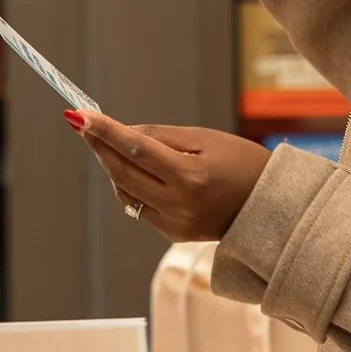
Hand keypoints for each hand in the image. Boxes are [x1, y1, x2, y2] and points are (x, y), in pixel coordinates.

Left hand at [70, 111, 270, 243]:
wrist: (271, 207)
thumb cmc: (242, 163)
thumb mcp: (205, 139)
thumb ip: (160, 137)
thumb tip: (122, 133)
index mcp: (189, 177)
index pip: (135, 148)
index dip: (104, 131)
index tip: (78, 116)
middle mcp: (179, 205)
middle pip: (122, 173)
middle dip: (100, 147)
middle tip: (84, 125)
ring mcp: (175, 224)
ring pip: (125, 192)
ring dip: (113, 167)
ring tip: (111, 144)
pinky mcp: (174, 235)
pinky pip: (140, 206)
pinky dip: (132, 186)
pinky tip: (137, 170)